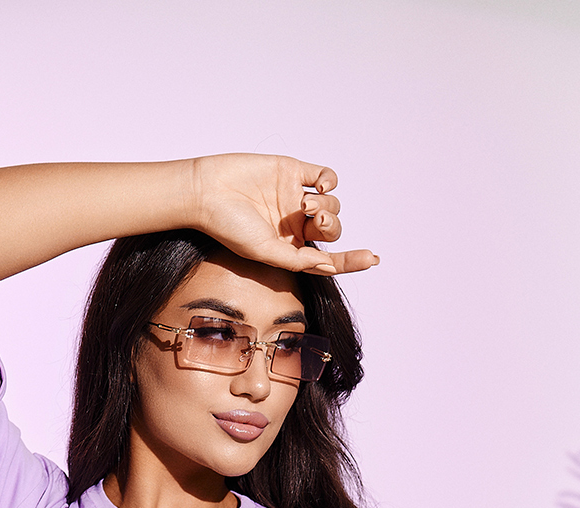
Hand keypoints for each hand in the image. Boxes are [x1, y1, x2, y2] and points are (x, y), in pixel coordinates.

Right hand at [189, 154, 378, 276]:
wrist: (207, 192)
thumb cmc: (229, 227)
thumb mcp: (266, 252)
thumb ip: (298, 260)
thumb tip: (329, 265)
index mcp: (290, 248)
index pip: (328, 258)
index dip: (351, 260)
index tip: (373, 259)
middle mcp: (295, 224)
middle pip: (333, 229)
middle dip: (330, 227)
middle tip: (312, 221)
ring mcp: (295, 197)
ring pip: (332, 204)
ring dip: (326, 206)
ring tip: (303, 204)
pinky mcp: (292, 171)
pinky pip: (324, 176)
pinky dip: (330, 181)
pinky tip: (323, 186)